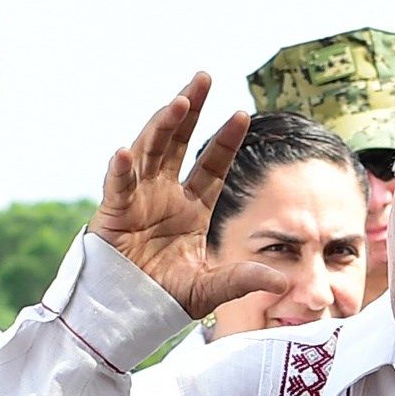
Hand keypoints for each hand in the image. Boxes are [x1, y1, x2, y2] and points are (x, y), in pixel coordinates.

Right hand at [95, 75, 271, 320]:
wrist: (125, 318)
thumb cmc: (165, 300)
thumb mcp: (210, 290)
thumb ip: (242, 279)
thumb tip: (281, 281)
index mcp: (192, 208)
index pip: (212, 165)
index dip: (226, 141)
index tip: (242, 114)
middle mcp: (165, 196)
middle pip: (179, 144)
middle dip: (191, 110)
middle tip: (204, 77)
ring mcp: (138, 201)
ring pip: (149, 153)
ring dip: (162, 126)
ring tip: (178, 102)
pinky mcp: (113, 215)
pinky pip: (117, 187)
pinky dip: (121, 170)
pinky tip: (127, 150)